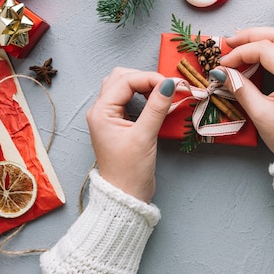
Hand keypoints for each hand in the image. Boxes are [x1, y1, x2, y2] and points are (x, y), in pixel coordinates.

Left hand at [86, 67, 174, 202]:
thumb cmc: (129, 172)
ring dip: (143, 85)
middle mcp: (101, 110)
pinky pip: (128, 99)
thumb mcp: (144, 137)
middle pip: (121, 78)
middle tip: (166, 88)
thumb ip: (156, 108)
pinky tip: (155, 103)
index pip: (125, 81)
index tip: (171, 85)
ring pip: (123, 86)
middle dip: (145, 78)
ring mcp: (108, 117)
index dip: (149, 78)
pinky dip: (142, 95)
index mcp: (101, 112)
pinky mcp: (118, 123)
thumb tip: (169, 85)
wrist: (125, 196)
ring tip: (161, 94)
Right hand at [216, 27, 273, 159]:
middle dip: (251, 36)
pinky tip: (258, 52)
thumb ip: (240, 88)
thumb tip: (221, 72)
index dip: (240, 52)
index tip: (223, 63)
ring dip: (262, 39)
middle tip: (229, 42)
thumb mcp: (260, 114)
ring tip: (240, 44)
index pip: (265, 50)